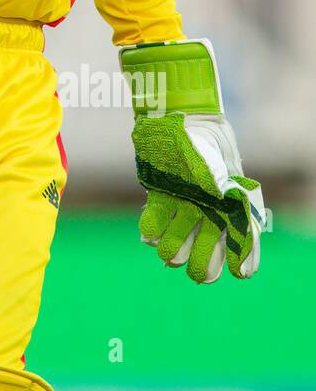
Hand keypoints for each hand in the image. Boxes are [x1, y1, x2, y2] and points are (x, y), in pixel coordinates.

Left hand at [121, 39, 264, 283]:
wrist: (177, 116)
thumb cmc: (204, 141)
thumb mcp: (218, 167)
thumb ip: (224, 193)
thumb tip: (230, 216)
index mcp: (229, 204)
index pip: (241, 240)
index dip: (241, 260)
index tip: (238, 274)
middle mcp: (206, 208)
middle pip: (207, 250)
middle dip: (203, 266)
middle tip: (197, 275)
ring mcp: (182, 203)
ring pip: (179, 241)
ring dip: (173, 251)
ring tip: (169, 254)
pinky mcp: (158, 194)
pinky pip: (153, 221)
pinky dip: (150, 232)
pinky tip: (149, 236)